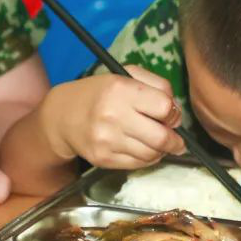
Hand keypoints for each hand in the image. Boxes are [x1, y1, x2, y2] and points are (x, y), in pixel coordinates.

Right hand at [42, 67, 184, 169]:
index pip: (164, 107)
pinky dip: (147, 159)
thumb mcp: (127, 75)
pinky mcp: (103, 159)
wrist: (63, 116)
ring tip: (157, 143)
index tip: (170, 116)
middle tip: (176, 139)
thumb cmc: (101, 93)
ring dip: (161, 151)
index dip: (173, 113)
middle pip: (161, 137)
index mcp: (120, 89)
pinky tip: (143, 149)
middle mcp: (113, 115)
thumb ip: (158, 86)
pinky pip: (138, 164)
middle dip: (175, 140)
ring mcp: (107, 140)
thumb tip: (176, 113)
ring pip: (152, 154)